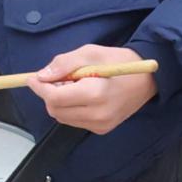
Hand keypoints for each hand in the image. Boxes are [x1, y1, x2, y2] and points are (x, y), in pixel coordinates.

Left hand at [31, 42, 155, 134]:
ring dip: (59, 102)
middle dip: (49, 94)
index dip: (40, 87)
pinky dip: (70, 109)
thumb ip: (64, 63)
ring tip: (72, 86)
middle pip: (55, 110)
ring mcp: (100, 124)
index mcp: (95, 93)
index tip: (33, 78)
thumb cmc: (120, 62)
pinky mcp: (102, 129)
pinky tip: (82, 97)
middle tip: (58, 78)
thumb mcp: (92, 52)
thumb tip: (41, 76)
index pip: (55, 97)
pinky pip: (74, 121)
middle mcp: (97, 114)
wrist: (148, 80)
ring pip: (62, 117)